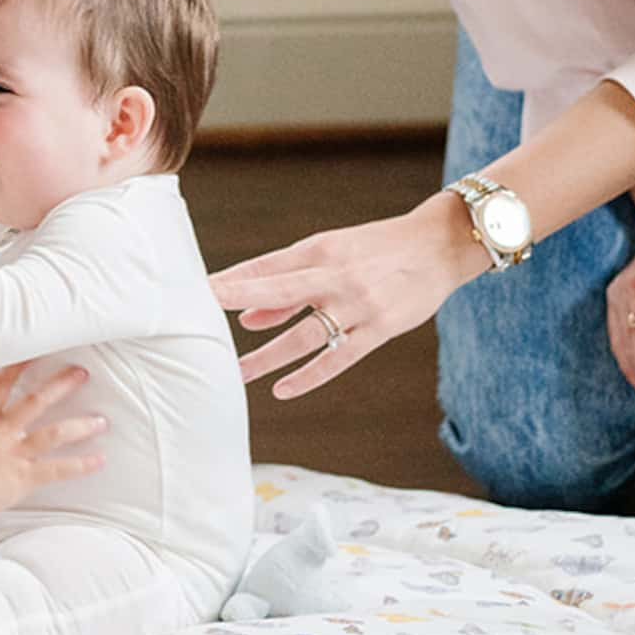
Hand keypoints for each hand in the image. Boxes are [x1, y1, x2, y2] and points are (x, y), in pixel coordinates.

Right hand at [0, 359, 105, 512]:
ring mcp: (15, 453)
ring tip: (101, 420)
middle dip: (60, 385)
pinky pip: (57, 470)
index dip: (18, 365)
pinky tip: (99, 460)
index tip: (36, 350)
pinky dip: (79, 465)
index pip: (0, 384)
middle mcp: (2, 432)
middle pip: (35, 401)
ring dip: (80, 426)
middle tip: (81, 373)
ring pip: (53, 434)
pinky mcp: (24, 477)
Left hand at [210, 196, 489, 398]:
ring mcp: (359, 304)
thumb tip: (247, 317)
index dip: (231, 279)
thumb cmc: (375, 250)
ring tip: (237, 372)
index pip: (266, 266)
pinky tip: (282, 389)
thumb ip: (289, 283)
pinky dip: (309, 376)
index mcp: (320, 250)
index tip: (195, 290)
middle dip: (238, 301)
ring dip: (268, 355)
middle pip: (279, 290)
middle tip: (201, 315)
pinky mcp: (380, 329)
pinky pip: (339, 358)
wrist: (439, 245)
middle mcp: (336, 275)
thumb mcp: (332, 253)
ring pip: (305, 334)